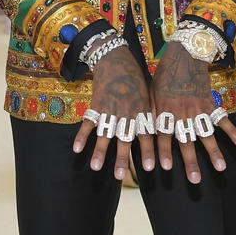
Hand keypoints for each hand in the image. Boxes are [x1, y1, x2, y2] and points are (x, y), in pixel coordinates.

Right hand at [73, 45, 154, 179]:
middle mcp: (126, 112)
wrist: (116, 59)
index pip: (146, 135)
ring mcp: (110, 109)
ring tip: (95, 167)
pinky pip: (88, 122)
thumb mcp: (149, 96)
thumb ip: (151, 115)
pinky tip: (76, 149)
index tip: (148, 168)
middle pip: (124, 138)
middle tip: (120, 175)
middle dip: (122, 157)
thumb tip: (159, 134)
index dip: (147, 151)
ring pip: (104, 133)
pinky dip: (82, 135)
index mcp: (141, 111)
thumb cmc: (136, 79)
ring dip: (100, 151)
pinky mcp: (96, 104)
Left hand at [150, 43, 235, 184]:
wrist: (184, 54)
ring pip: (206, 135)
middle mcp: (181, 112)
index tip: (165, 168)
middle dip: (190, 162)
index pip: (163, 136)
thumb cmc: (164, 74)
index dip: (164, 152)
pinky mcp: (209, 103)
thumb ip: (151, 113)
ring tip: (221, 169)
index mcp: (164, 111)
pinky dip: (231, 132)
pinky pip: (222, 119)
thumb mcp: (151, 92)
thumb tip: (146, 130)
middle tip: (195, 180)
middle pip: (186, 141)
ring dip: (214, 153)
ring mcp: (197, 109)